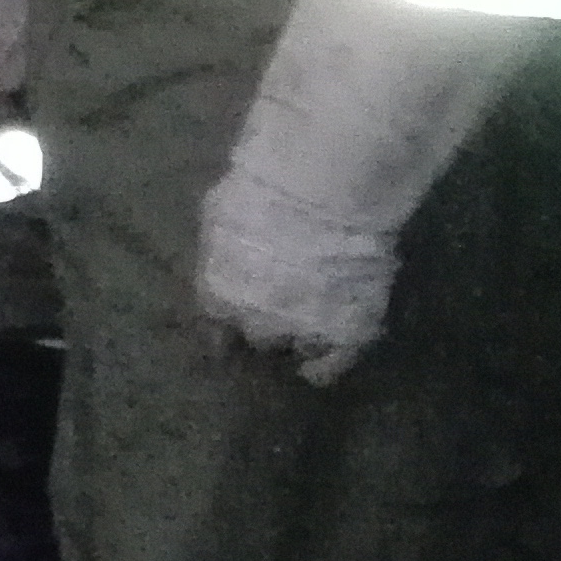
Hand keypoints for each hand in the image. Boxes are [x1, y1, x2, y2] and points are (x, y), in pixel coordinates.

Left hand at [195, 165, 391, 385]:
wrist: (324, 193)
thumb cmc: (262, 192)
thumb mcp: (218, 215)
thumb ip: (217, 247)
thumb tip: (220, 256)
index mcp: (218, 294)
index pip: (213, 328)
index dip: (223, 329)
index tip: (229, 331)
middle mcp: (255, 322)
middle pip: (257, 336)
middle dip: (264, 323)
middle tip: (278, 305)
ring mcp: (302, 332)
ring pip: (295, 348)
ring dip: (297, 336)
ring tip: (308, 319)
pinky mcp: (347, 336)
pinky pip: (331, 367)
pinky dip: (325, 368)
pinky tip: (321, 363)